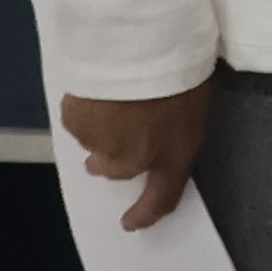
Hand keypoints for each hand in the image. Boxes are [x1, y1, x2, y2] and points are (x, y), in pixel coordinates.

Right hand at [61, 83, 210, 231]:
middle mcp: (132, 160)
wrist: (140, 48)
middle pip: (117, 170)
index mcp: (172, 156)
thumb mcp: (196, 107)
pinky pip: (80, 122)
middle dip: (114, 159)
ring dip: (102, 131)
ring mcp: (99, 143)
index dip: (145, 214)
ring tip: (112, 102)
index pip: (160, 199)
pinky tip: (98, 90)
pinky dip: (87, 111)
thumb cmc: (183, 71)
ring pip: (95, 145)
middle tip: (120, 134)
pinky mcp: (75, 123)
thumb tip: (159, 139)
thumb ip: (176, 133)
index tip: (131, 222)